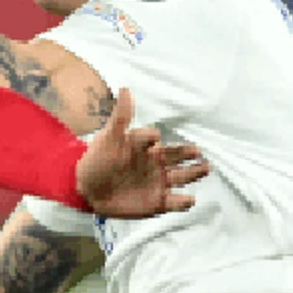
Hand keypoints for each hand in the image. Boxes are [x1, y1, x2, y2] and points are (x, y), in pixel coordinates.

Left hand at [73, 92, 207, 218]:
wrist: (87, 190)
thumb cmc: (98, 161)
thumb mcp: (108, 138)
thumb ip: (120, 116)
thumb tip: (126, 88)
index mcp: (146, 147)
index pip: (154, 138)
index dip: (152, 137)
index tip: (153, 138)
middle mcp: (156, 163)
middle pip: (177, 156)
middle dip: (188, 153)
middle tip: (198, 151)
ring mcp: (159, 183)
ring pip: (183, 176)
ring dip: (194, 172)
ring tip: (205, 167)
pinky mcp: (158, 203)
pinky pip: (176, 203)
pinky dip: (184, 201)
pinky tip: (189, 198)